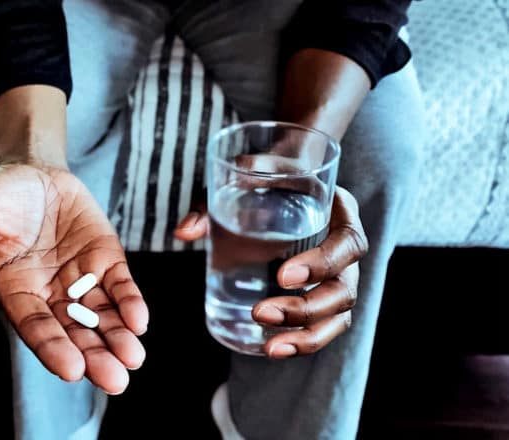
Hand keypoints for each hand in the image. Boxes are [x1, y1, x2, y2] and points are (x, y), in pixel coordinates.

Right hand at [0, 164, 147, 393]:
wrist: (33, 171)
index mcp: (15, 290)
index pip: (35, 326)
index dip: (53, 347)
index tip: (71, 369)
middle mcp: (50, 294)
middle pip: (73, 333)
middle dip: (94, 357)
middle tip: (114, 380)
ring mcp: (80, 279)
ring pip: (101, 317)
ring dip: (117, 338)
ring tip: (132, 359)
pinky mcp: (105, 260)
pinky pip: (119, 286)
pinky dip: (129, 303)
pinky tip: (139, 320)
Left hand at [175, 186, 367, 358]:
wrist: (283, 179)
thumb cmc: (268, 176)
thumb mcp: (245, 175)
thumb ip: (215, 199)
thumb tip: (183, 233)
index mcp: (341, 212)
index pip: (348, 243)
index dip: (322, 264)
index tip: (282, 275)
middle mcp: (346, 248)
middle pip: (345, 289)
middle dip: (306, 308)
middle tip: (261, 312)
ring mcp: (340, 275)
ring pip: (339, 316)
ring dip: (307, 336)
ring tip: (270, 346)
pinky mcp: (323, 294)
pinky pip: (325, 326)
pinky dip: (304, 343)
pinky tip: (273, 350)